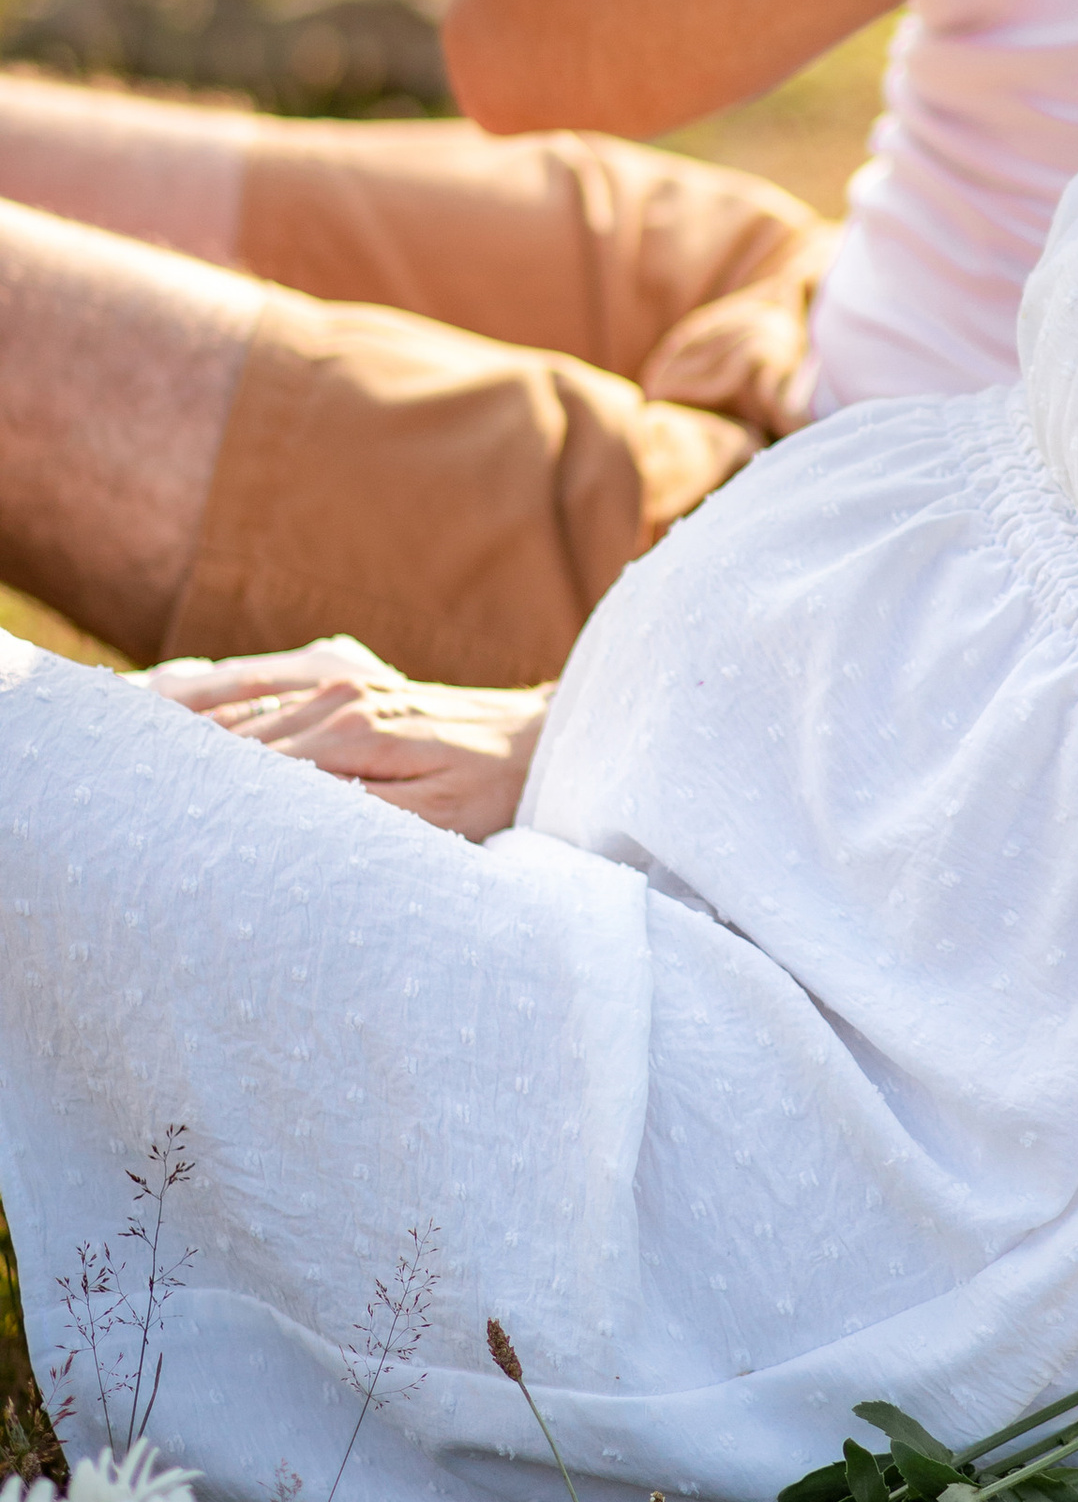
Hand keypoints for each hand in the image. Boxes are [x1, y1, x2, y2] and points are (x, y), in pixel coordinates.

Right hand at [148, 642, 546, 840]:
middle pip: (232, 731)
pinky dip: (214, 694)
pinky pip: (264, 683)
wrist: (541, 735)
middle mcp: (338, 697)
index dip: (197, 792)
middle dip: (171, 757)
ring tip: (116, 737)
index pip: (250, 766)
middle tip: (112, 784)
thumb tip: (289, 822)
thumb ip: (360, 817)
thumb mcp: (437, 821)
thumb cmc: (494, 788)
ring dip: (179, 720)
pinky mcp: (346, 679)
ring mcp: (340, 683)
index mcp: (351, 733)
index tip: (144, 817)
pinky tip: (170, 702)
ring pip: (239, 701)